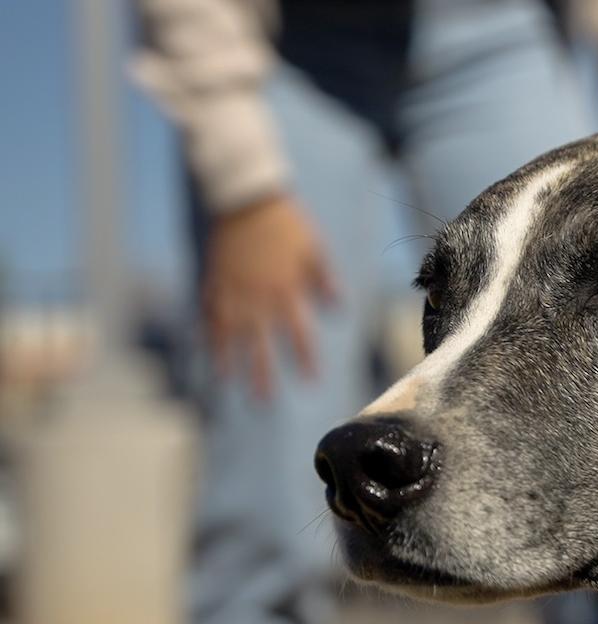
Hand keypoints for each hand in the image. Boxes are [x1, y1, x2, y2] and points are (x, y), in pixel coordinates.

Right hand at [201, 194, 336, 398]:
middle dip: (264, 373)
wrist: (245, 198)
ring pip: (233, 334)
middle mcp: (259, 295)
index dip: (304, 357)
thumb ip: (324, 280)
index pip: (298, 332)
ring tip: (234, 387)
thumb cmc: (286, 224)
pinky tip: (212, 358)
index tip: (309, 379)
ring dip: (234, 363)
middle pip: (261, 342)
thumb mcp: (314, 249)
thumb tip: (337, 309)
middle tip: (266, 401)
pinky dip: (211, 338)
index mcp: (287, 288)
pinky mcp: (214, 282)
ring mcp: (234, 290)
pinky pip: (211, 317)